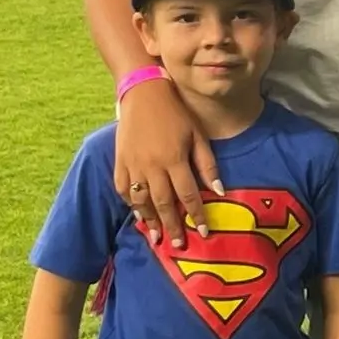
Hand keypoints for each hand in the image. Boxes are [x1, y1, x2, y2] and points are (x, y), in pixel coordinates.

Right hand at [114, 77, 221, 248]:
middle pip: (164, 204)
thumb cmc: (177, 113)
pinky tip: (138, 215)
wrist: (143, 93)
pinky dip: (130, 204)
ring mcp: (133, 166)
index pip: (188, 195)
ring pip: (141, 201)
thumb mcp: (198, 135)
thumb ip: (207, 164)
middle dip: (173, 226)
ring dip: (150, 221)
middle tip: (178, 245)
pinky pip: (123, 189)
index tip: (204, 232)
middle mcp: (152, 167)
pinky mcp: (119, 162)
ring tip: (157, 238)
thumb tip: (219, 191)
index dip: (197, 215)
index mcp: (174, 160)